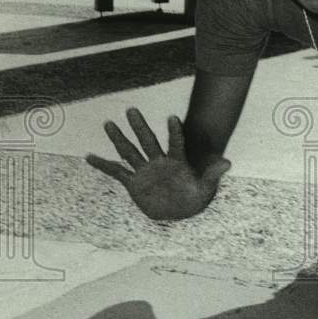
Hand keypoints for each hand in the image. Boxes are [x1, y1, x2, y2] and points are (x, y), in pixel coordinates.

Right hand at [86, 108, 229, 220]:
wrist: (180, 209)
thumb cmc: (194, 196)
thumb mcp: (205, 187)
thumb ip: (213, 174)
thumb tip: (228, 163)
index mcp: (177, 162)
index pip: (176, 143)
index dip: (175, 132)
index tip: (172, 117)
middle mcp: (158, 162)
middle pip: (148, 141)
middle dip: (140, 126)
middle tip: (131, 109)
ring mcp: (145, 171)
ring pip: (130, 152)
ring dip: (119, 139)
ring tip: (108, 123)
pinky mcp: (134, 183)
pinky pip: (116, 172)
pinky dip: (103, 165)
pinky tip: (89, 156)